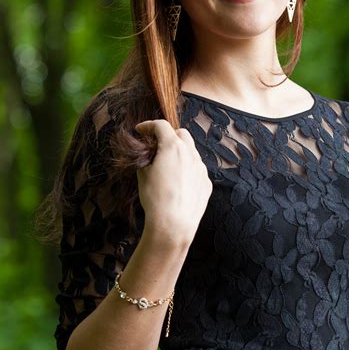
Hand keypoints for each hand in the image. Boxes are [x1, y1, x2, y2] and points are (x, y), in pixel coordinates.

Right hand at [134, 120, 212, 245]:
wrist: (174, 224)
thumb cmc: (156, 199)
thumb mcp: (143, 175)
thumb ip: (146, 158)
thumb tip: (149, 155)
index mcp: (173, 147)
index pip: (161, 126)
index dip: (148, 125)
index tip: (141, 131)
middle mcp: (191, 154)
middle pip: (181, 134)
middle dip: (169, 136)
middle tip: (156, 146)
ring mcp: (201, 169)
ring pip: (191, 152)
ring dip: (180, 153)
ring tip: (167, 166)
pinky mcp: (206, 183)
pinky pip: (197, 170)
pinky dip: (188, 169)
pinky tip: (179, 183)